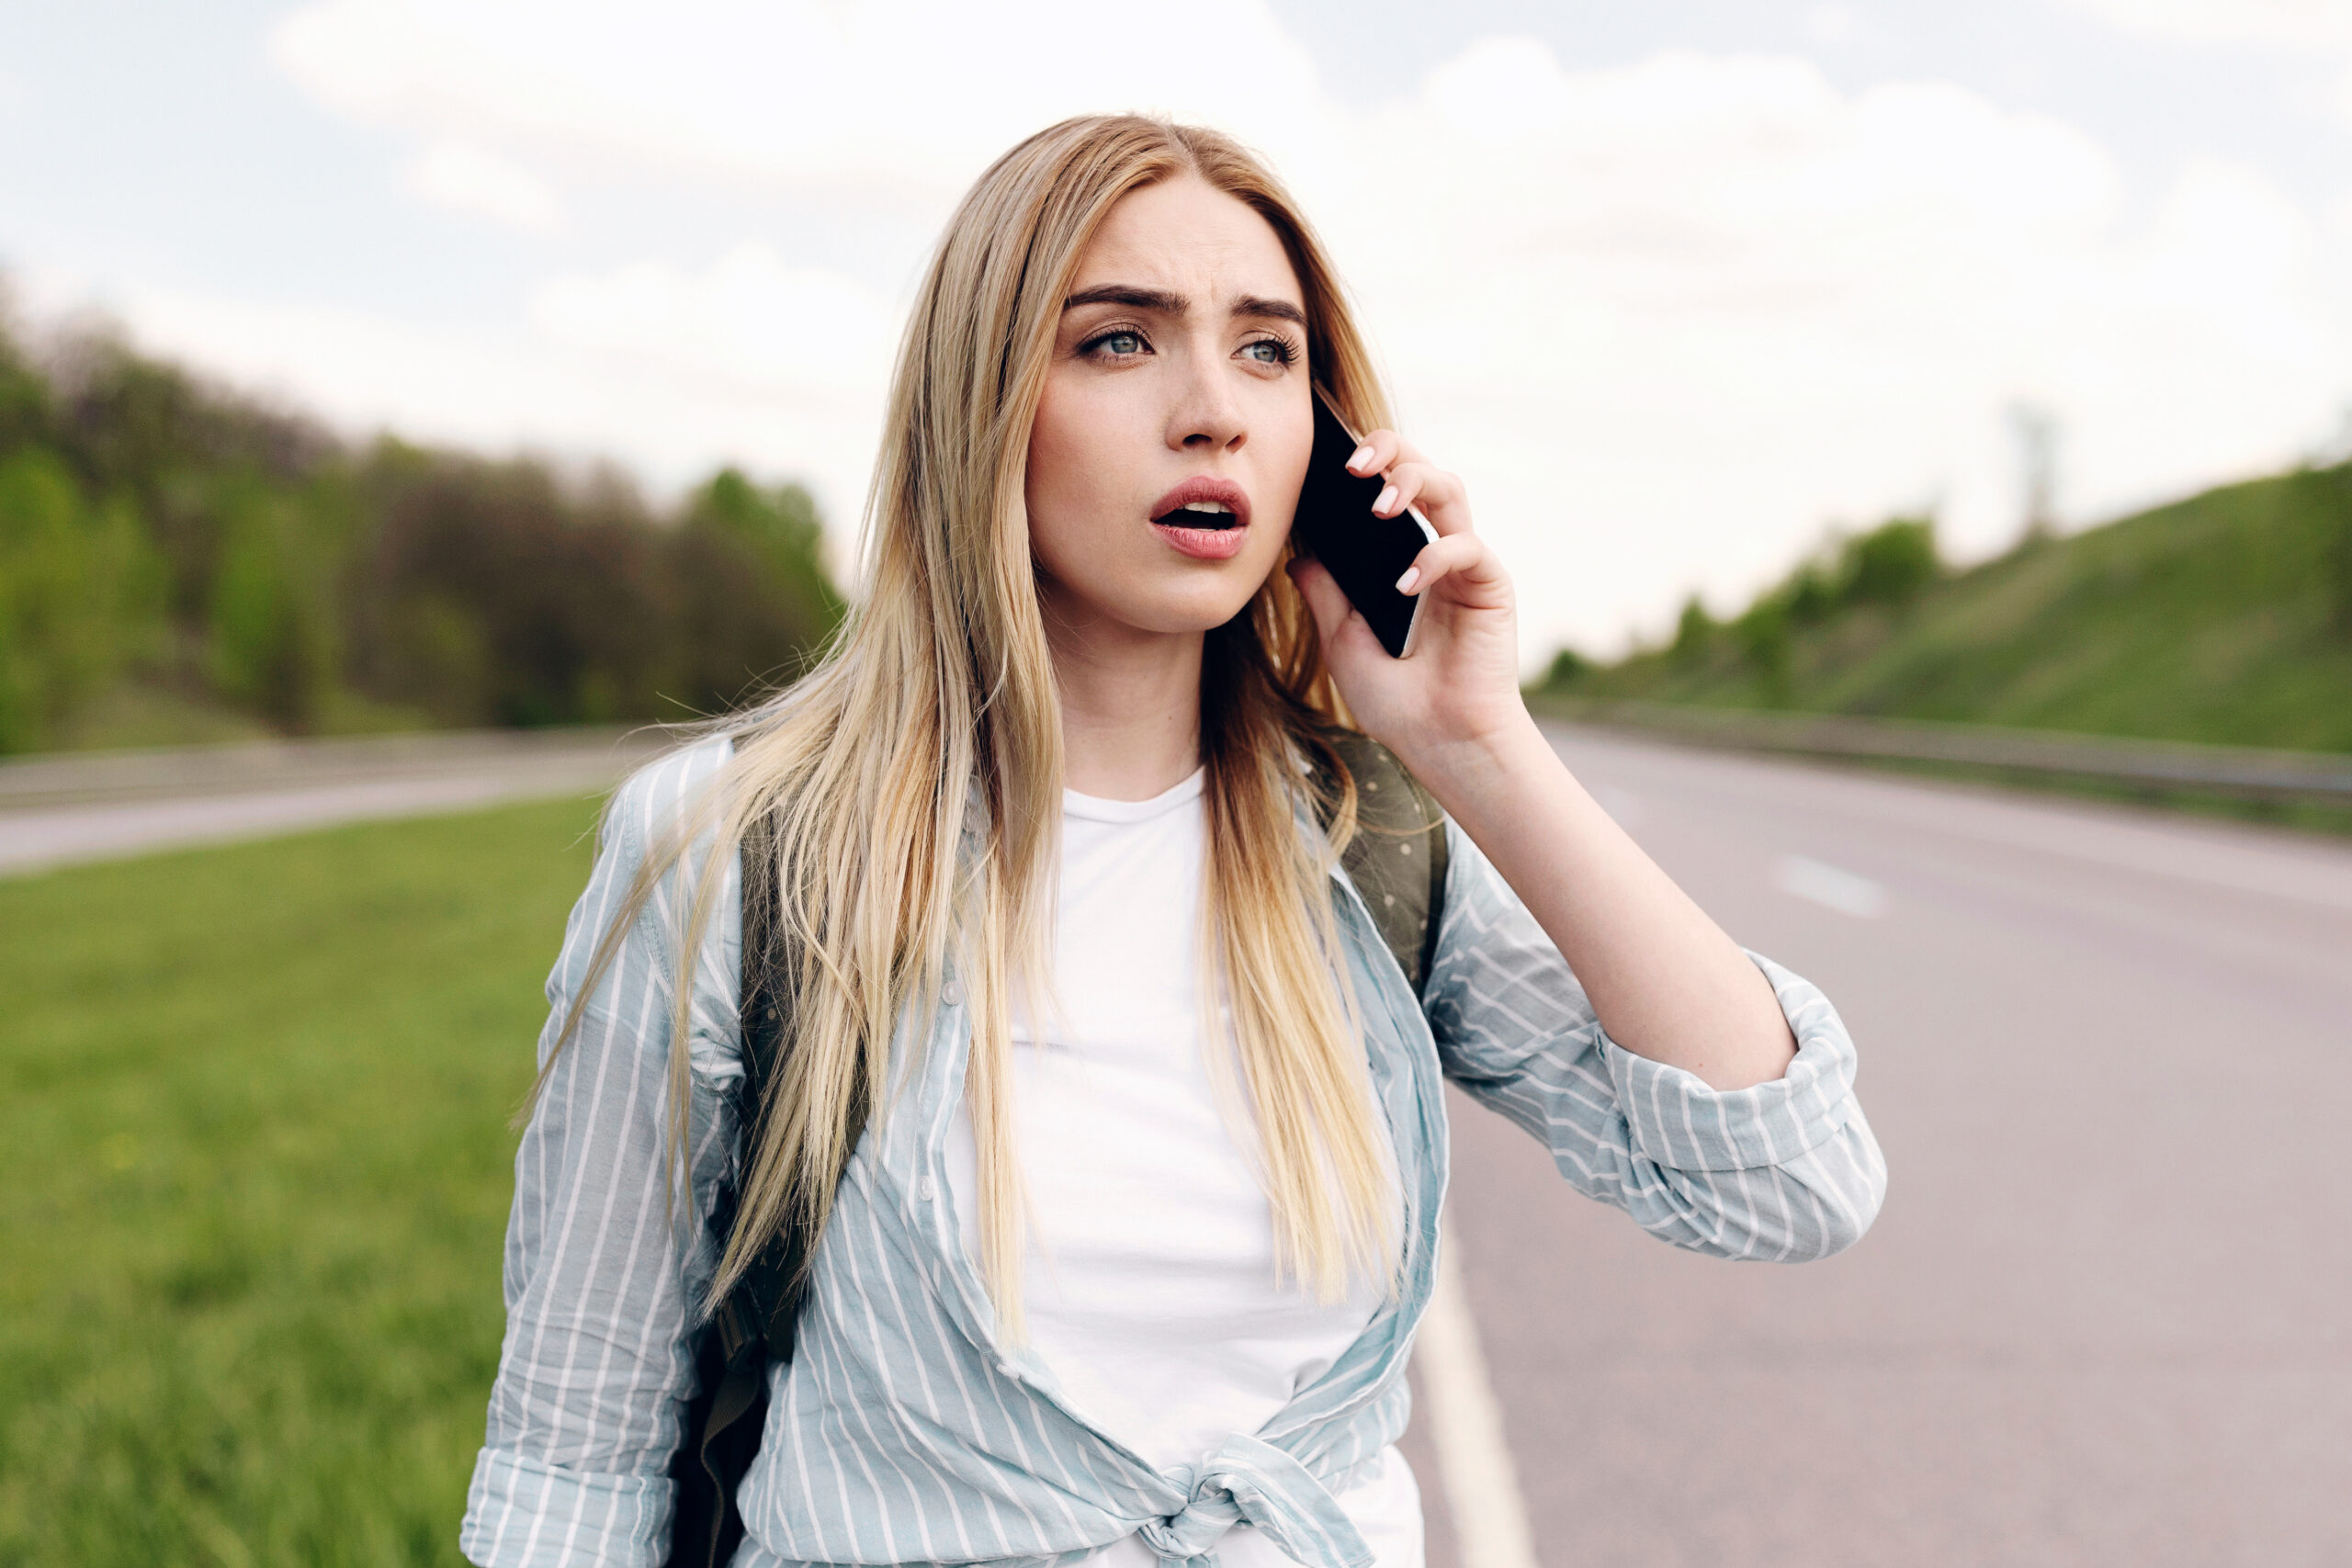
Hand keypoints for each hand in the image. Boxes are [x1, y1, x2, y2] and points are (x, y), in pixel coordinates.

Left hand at [1286, 429, 1534, 772]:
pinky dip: (1433, 557)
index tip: (1324, 460)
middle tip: (1352, 464)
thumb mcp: (1342, 642)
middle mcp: (1435, 551)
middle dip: (1389, 451)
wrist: (1441, 743)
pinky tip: (1405, 585)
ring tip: (1377, 506)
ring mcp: (1465, 565)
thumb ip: (1325, 593)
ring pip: (1450, 489)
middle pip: (1421, 471)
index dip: (1363, 464)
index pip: (1385, 490)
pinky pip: (1466, 547)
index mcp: (1400, 558)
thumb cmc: (1397, 701)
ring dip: (1412, 483)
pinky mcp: (1491, 585)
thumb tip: (1297, 552)